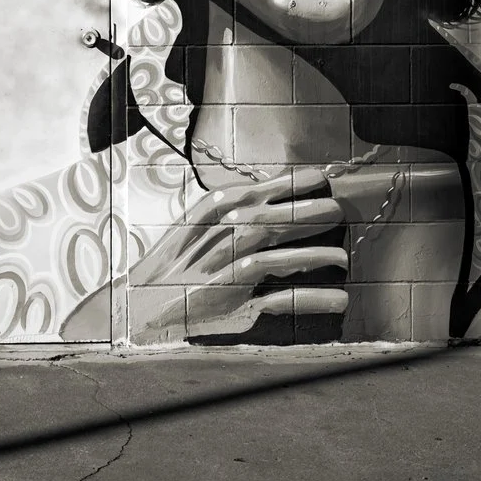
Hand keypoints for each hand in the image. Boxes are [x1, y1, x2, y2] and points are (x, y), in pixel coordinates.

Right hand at [62, 165, 346, 343]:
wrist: (140, 305)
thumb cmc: (171, 265)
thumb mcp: (195, 226)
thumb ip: (230, 210)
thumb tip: (269, 194)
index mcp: (209, 212)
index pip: (255, 192)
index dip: (291, 184)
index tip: (321, 176)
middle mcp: (219, 237)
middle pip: (272, 222)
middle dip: (309, 215)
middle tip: (339, 210)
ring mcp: (225, 270)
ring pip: (277, 259)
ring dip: (313, 256)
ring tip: (340, 257)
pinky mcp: (232, 302)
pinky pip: (280, 299)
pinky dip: (312, 299)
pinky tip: (336, 298)